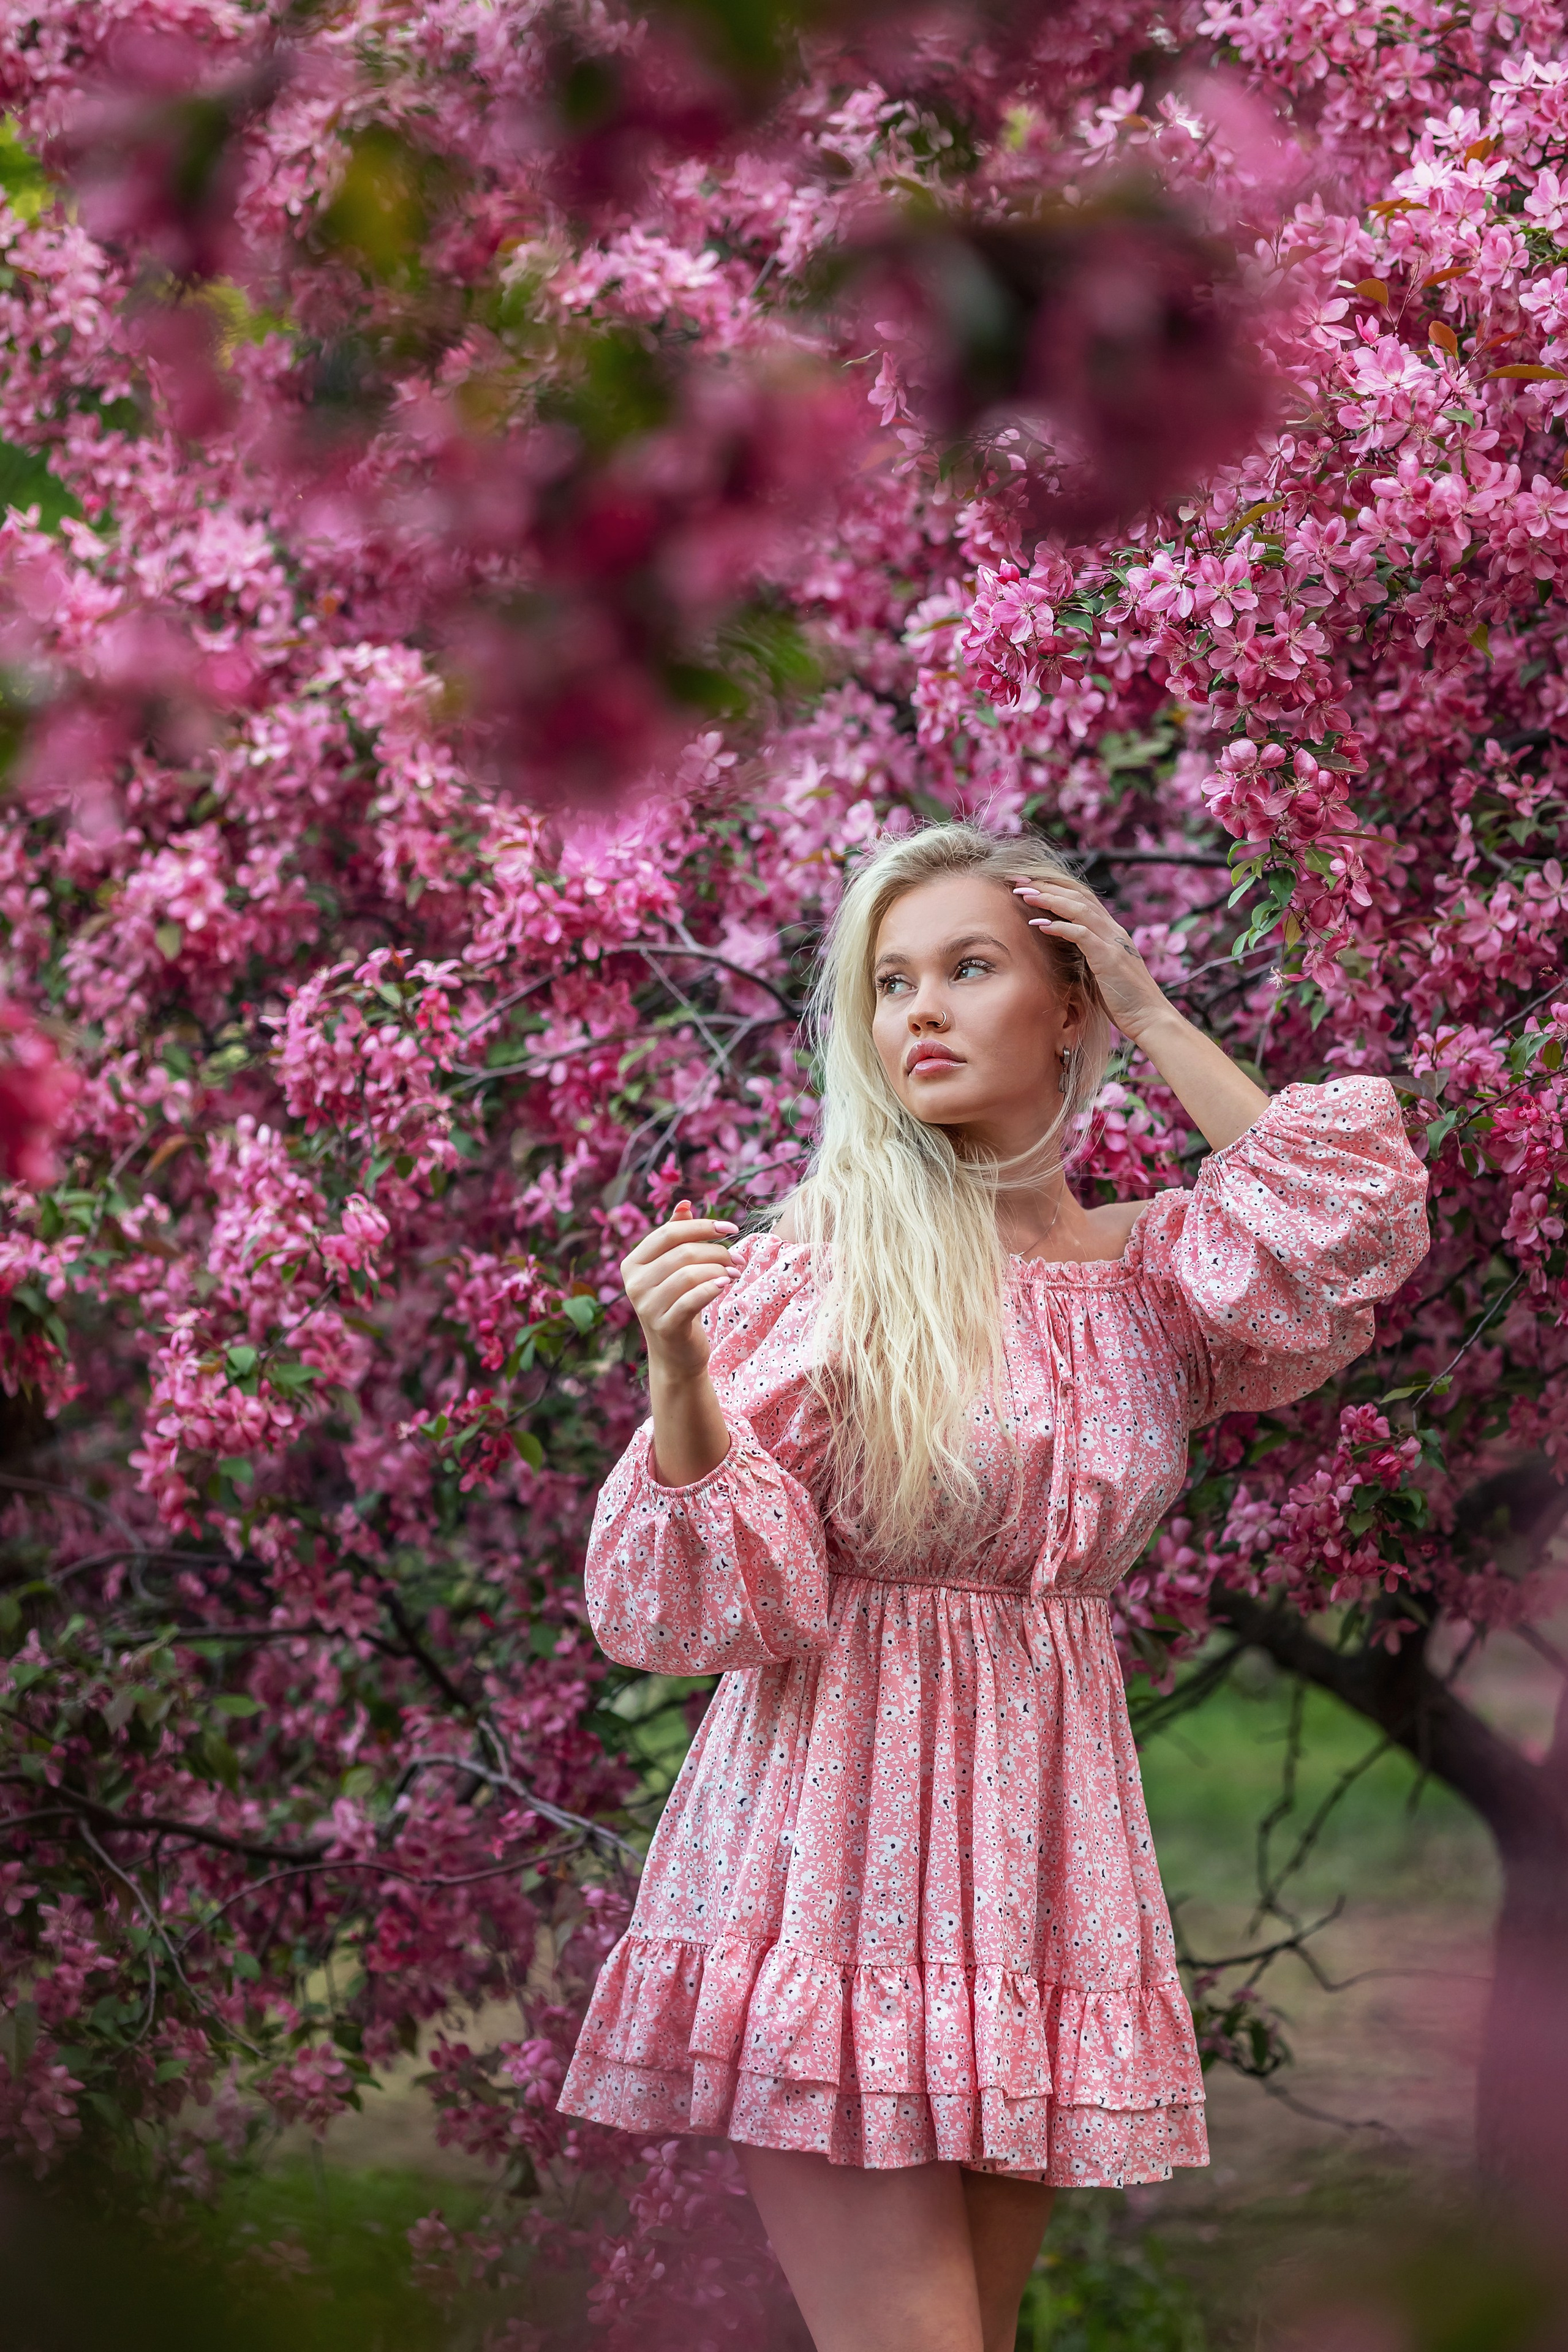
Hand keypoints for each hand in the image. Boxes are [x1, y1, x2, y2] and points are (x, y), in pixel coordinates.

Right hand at [620, 1200, 737, 1383]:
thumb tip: (684, 1203)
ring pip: (689, 1274)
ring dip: (719, 1270)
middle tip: (737, 1258)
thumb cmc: (677, 1303)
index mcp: (633, 1263)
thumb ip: (676, 1236)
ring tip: (735, 1273)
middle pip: (682, 1252)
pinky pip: (692, 1299)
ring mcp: (646, 1306)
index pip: (668, 1233)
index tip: (731, 1228)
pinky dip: (711, 1288)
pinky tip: (726, 1285)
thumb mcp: (673, 1269)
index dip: (701, 1226)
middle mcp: (634, 1284)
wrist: (675, 1353)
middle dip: (716, 1251)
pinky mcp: (665, 1326)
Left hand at [1009, 875, 1172, 1045]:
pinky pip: (1081, 935)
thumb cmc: (1124, 1000)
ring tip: (1024, 894)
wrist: (1150, 1017)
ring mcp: (1112, 942)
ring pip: (1078, 909)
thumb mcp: (1103, 970)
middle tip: (1018, 880)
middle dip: (1047, 885)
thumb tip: (1063, 948)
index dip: (1055, 887)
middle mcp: (1113, 930)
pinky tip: (1039, 924)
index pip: (1081, 898)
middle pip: (1077, 896)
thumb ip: (1087, 954)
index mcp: (1111, 931)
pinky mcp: (1109, 957)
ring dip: (1049, 899)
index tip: (1028, 884)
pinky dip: (1060, 927)